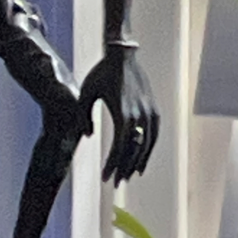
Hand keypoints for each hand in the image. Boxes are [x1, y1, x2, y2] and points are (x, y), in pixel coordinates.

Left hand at [79, 45, 157, 184]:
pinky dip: (149, 150)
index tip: (105, 177)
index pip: (119, 146)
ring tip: (128, 176)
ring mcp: (150, 112)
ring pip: (146, 145)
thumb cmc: (100, 74)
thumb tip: (87, 137)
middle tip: (115, 182)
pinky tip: (142, 162)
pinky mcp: (154, 110)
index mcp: (123, 112)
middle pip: (134, 149)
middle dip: (124, 168)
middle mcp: (139, 115)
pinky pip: (153, 136)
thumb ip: (83, 117)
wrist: (122, 56)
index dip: (113, 164)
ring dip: (137, 162)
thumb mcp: (85, 93)